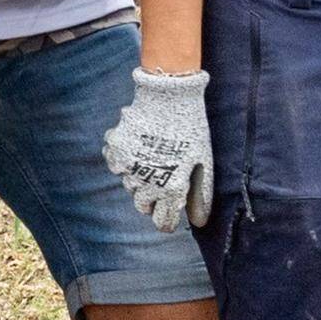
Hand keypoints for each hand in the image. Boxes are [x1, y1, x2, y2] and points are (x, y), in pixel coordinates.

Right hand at [99, 66, 213, 230]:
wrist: (169, 96)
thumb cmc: (191, 129)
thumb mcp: (203, 163)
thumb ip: (201, 195)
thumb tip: (200, 223)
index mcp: (172, 188)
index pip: (163, 223)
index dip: (168, 220)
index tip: (170, 214)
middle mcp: (147, 183)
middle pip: (143, 207)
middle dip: (153, 199)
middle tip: (163, 179)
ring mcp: (129, 167)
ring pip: (129, 186)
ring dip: (139, 179)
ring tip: (153, 158)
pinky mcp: (116, 150)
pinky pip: (116, 166)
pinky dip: (124, 160)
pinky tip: (138, 147)